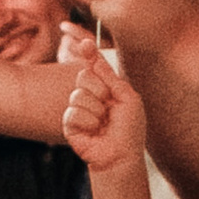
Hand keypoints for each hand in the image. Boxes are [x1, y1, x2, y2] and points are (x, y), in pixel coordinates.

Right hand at [62, 59, 147, 176]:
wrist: (120, 156)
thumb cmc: (129, 129)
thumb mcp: (128, 98)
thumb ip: (111, 78)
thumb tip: (95, 59)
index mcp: (105, 87)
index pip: (93, 66)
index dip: (88, 52)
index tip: (84, 42)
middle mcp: (90, 95)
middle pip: (83, 76)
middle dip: (99, 91)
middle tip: (109, 107)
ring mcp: (78, 109)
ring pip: (77, 95)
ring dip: (95, 111)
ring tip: (102, 124)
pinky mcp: (69, 124)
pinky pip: (72, 113)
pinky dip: (87, 123)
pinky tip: (93, 132)